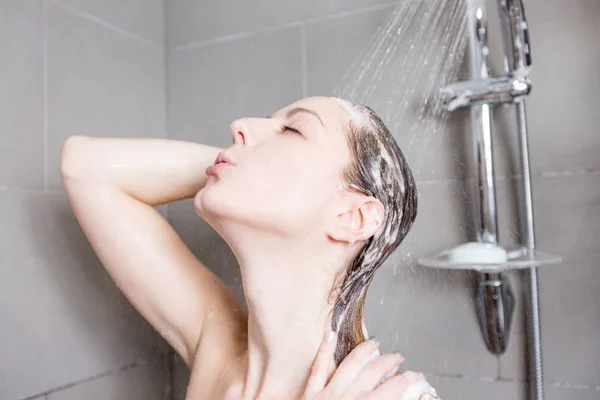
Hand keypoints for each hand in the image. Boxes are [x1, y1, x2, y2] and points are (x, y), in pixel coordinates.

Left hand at [300, 331, 439, 399]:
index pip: (394, 389)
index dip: (409, 380)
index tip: (417, 377)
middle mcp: (348, 397)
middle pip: (374, 372)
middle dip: (390, 361)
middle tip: (399, 358)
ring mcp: (327, 393)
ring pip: (350, 364)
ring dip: (364, 351)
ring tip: (374, 343)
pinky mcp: (310, 394)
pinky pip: (319, 367)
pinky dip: (325, 350)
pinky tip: (330, 335)